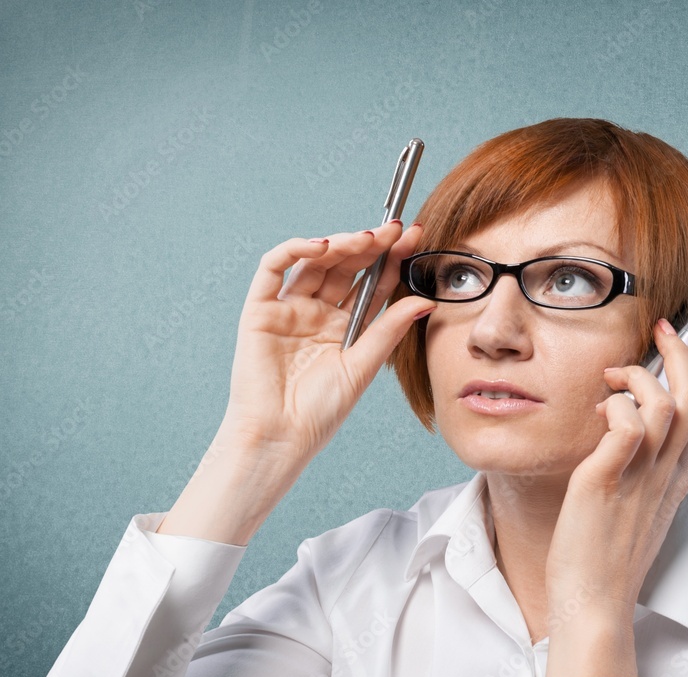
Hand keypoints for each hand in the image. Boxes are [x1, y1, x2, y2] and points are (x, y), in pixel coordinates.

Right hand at [221, 221, 435, 482]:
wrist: (280, 436)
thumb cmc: (320, 411)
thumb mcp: (362, 366)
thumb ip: (389, 330)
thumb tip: (427, 300)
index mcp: (344, 328)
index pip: (372, 285)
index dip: (392, 261)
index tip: (414, 238)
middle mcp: (317, 313)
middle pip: (345, 268)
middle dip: (370, 245)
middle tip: (393, 230)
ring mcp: (288, 309)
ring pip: (315, 262)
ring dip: (340, 244)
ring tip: (365, 238)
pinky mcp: (260, 309)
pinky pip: (273, 268)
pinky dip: (295, 250)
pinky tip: (322, 246)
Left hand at [542, 319, 687, 676]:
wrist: (594, 602)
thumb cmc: (605, 556)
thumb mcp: (636, 506)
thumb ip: (641, 469)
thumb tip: (631, 431)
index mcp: (674, 479)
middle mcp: (666, 474)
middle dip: (680, 354)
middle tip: (662, 327)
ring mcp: (640, 477)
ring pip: (666, 405)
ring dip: (640, 376)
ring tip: (614, 375)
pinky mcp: (606, 480)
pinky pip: (626, 425)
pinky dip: (617, 404)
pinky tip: (600, 407)